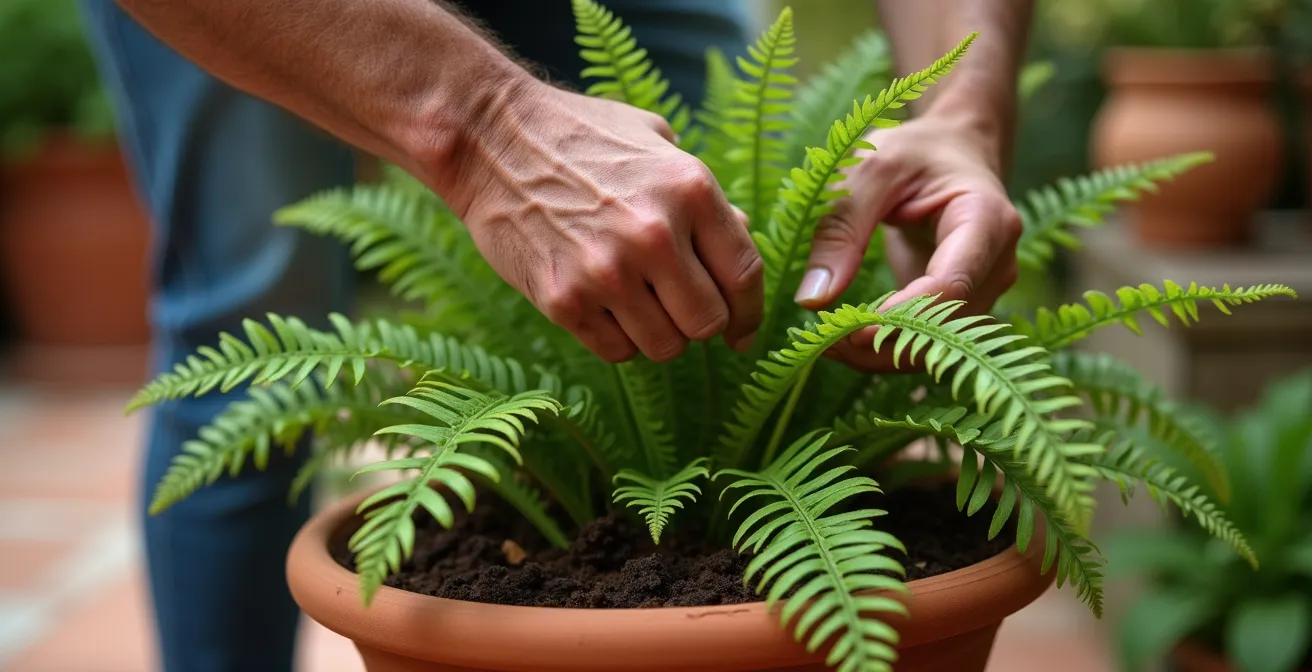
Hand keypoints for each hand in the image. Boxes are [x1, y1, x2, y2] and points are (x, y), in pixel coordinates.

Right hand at [445, 81, 763, 362]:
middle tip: (678, 309)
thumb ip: (704, 196)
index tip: (742, 331)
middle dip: (700, 324)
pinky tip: (601, 306)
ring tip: (636, 303)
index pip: (745, 276)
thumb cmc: (580, 136)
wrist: (489, 137)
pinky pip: (616, 351)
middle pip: (708, 322)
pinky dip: (616, 338)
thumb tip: (741, 236)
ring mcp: (606, 271)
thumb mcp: (657, 143)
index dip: (750, 314)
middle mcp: (654, 234)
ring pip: (665, 346)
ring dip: (658, 334)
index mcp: (690, 190)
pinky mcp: (563, 300)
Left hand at [792, 115, 1020, 370]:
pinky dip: (887, 349)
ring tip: (826, 344)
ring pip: (938, 347)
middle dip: (885, 345)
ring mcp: (984, 290)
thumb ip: (842, 227)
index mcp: (987, 220)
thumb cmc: (913, 151)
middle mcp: (997, 264)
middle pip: (947, 329)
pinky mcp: (962, 306)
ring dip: (882, 355)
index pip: (952, 286)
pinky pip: (929, 342)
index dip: (903, 317)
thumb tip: (813, 300)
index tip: (848, 329)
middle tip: (824, 343)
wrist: (951, 150)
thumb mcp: (870, 168)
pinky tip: (844, 341)